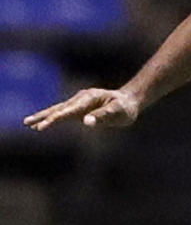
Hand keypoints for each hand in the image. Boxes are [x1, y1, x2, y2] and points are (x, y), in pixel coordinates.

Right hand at [25, 86, 139, 131]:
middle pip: (58, 108)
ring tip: (28, 123)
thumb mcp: (118, 112)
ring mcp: (78, 102)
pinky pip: (62, 113)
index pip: (68, 110)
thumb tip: (86, 122)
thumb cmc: (124, 108)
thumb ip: (102, 116)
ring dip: (43, 116)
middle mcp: (81, 98)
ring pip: (57, 110)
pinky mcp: (78, 108)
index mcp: (88, 98)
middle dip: (43, 116)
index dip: (55, 119)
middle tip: (28, 123)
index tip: (43, 126)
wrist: (128, 102)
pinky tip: (41, 124)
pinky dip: (51, 118)